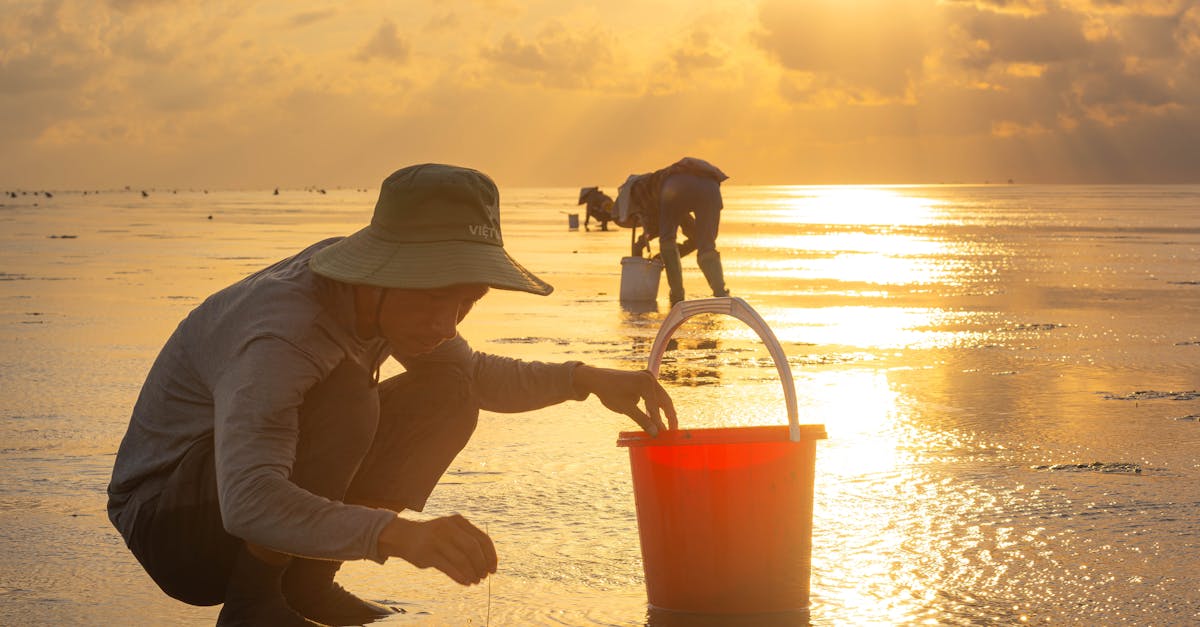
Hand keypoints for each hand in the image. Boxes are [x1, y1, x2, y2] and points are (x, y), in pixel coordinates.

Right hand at [378, 514, 496, 584]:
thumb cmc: (435, 536)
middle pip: (473, 548)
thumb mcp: (452, 531)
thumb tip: (489, 562)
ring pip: (461, 560)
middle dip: (481, 565)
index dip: (491, 556)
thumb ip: (468, 541)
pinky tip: (465, 582)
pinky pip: (449, 568)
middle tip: (484, 576)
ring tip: (475, 581)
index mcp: (458, 521)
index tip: (493, 569)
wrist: (403, 536)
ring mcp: (437, 540)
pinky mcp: (427, 554)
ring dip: (471, 573)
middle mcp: (448, 527)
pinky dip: (460, 577)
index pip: (482, 539)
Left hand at [573, 365, 676, 434]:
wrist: (597, 379)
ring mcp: (648, 377)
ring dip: (664, 410)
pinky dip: (656, 404)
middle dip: (669, 416)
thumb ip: (642, 420)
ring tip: (669, 425)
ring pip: (661, 397)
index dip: (659, 423)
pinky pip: (654, 394)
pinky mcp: (644, 379)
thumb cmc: (609, 392)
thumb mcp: (626, 408)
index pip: (655, 407)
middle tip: (673, 430)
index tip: (664, 435)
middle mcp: (650, 378)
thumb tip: (655, 433)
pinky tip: (657, 415)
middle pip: (665, 400)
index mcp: (646, 383)